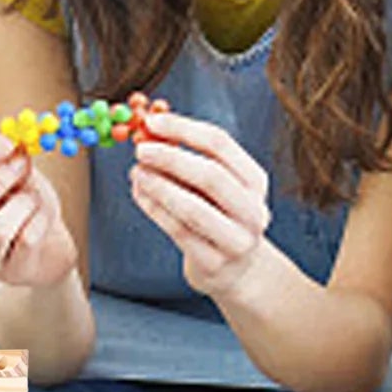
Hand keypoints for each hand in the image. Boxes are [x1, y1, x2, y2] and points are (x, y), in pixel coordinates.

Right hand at [0, 136, 78, 286]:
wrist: (49, 244)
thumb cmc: (26, 206)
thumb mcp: (18, 177)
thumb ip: (12, 161)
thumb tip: (16, 140)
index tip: (9, 142)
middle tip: (22, 165)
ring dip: (23, 205)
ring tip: (34, 198)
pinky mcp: (9, 274)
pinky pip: (26, 242)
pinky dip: (40, 222)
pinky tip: (43, 219)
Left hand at [130, 113, 269, 296]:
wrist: (234, 270)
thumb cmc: (216, 216)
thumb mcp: (212, 186)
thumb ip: (187, 157)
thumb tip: (150, 127)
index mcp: (254, 180)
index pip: (221, 144)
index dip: (184, 129)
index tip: (152, 121)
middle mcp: (253, 209)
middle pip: (212, 175)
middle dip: (171, 158)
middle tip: (140, 149)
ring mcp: (236, 239)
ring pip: (193, 208)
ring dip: (158, 186)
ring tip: (136, 172)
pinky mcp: (214, 262)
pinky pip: (177, 231)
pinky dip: (153, 209)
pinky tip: (138, 194)